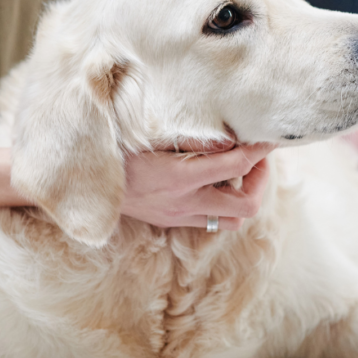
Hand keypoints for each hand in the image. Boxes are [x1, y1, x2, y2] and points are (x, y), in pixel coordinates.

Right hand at [120, 142, 275, 230]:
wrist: (87, 180)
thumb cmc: (119, 149)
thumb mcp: (155, 135)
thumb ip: (195, 139)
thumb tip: (232, 139)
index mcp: (181, 176)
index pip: (236, 165)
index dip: (259, 152)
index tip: (269, 140)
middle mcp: (185, 202)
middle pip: (245, 205)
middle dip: (260, 181)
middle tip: (256, 158)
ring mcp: (178, 216)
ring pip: (231, 220)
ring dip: (242, 197)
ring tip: (238, 173)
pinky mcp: (171, 222)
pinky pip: (210, 221)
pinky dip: (221, 204)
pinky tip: (213, 184)